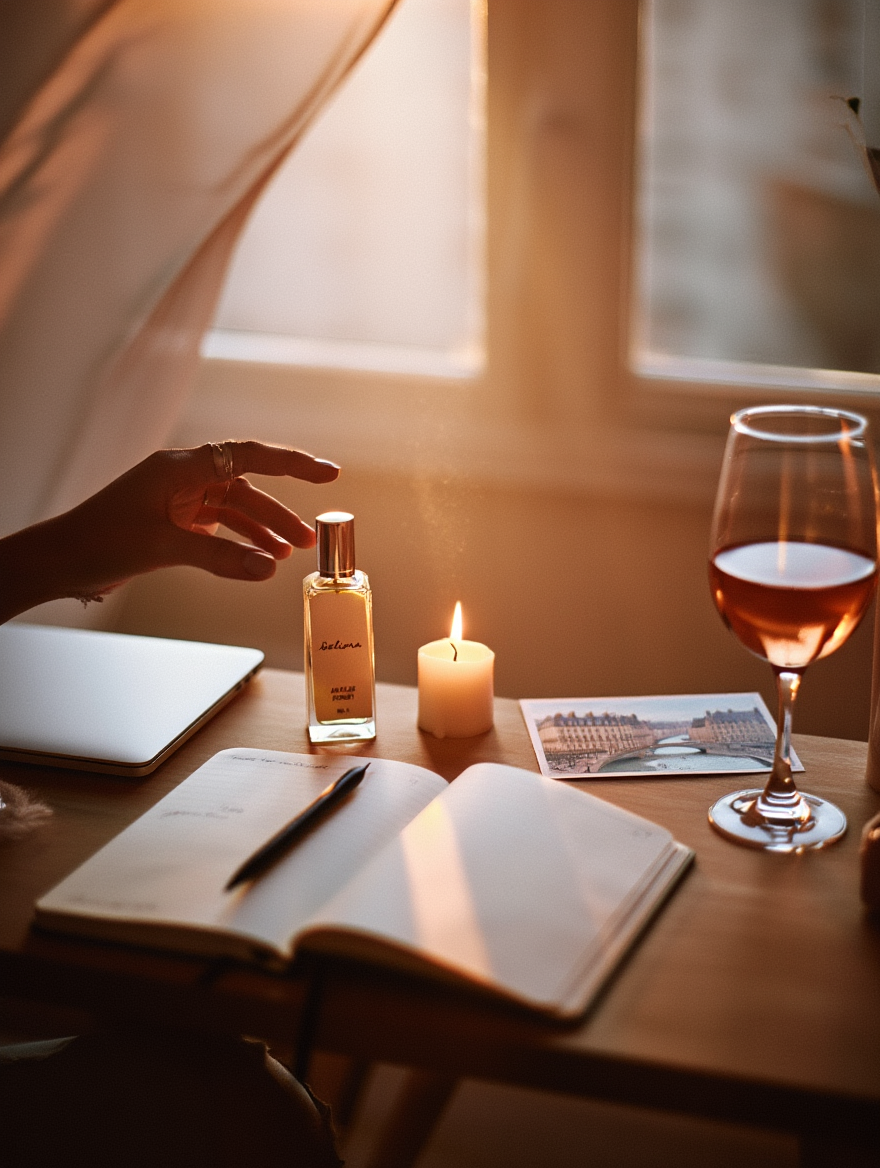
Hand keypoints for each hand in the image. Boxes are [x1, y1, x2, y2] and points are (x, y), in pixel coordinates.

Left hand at [0, 441, 339, 622]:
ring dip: (263, 530)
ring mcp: (179, 499)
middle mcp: (183, 477)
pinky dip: (241, 541)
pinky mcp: (174, 521)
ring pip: (235, 509)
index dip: (292, 463)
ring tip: (290, 554)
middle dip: (280, 511)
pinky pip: (219, 526)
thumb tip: (269, 569)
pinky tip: (260, 559)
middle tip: (311, 536)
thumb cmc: (100, 541)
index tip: (328, 472)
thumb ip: (221, 557)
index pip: (248, 456)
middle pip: (246, 486)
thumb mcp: (164, 547)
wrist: (60, 559)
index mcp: (180, 467)